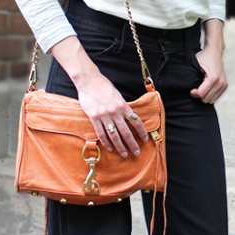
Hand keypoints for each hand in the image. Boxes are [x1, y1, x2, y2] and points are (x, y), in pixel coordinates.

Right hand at [49, 35, 148, 154]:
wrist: (89, 81)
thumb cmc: (104, 87)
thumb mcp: (117, 96)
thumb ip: (122, 107)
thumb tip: (128, 118)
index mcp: (123, 106)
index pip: (136, 121)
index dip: (141, 132)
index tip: (145, 139)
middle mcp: (115, 112)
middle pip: (126, 132)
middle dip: (132, 144)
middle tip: (136, 153)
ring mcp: (104, 115)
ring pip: (114, 135)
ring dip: (120, 146)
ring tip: (124, 154)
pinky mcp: (94, 117)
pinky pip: (101, 133)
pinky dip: (106, 142)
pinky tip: (110, 148)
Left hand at [190, 45, 227, 103]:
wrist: (215, 52)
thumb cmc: (204, 57)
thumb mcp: (196, 65)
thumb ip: (193, 77)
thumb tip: (190, 90)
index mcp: (214, 78)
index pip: (202, 94)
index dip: (194, 93)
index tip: (191, 89)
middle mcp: (221, 82)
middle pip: (206, 99)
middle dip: (200, 94)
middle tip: (196, 87)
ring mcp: (224, 85)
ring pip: (211, 100)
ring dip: (205, 95)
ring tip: (202, 86)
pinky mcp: (225, 86)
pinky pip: (215, 97)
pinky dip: (210, 94)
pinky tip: (207, 87)